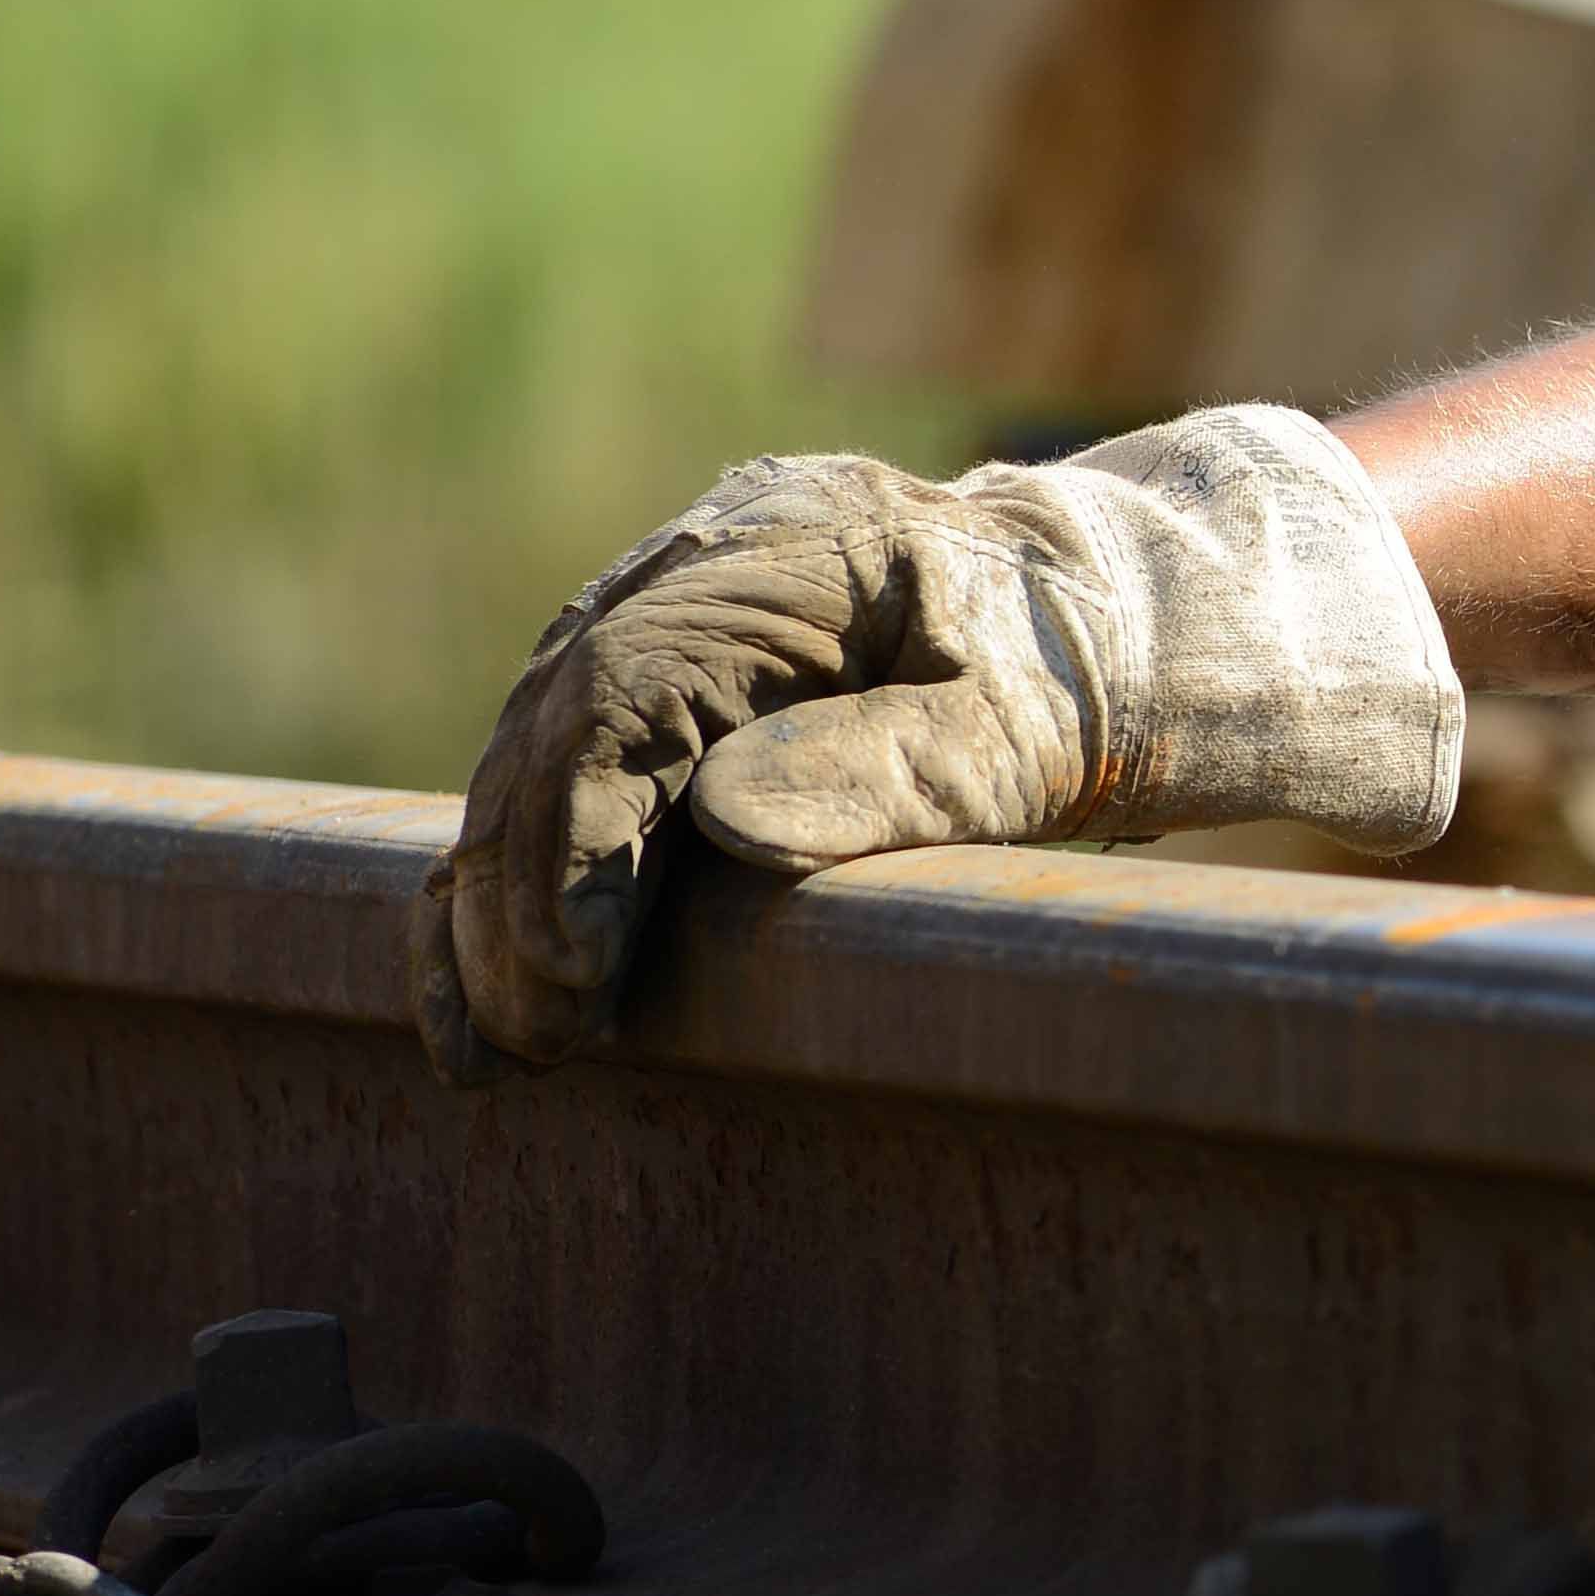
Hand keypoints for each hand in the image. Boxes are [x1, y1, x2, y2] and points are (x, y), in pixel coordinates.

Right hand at [410, 405, 1463, 1077]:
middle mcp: (706, 559)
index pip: (631, 690)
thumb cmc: (1077, 684)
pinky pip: (561, 766)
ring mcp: (670, 603)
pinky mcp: (663, 670)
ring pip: (537, 749)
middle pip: (559, 723)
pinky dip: (518, 874)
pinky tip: (481, 984)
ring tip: (487, 1045)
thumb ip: (895, 767)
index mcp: (796, 550)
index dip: (578, 841)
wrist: (1113, 626)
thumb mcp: (1020, 732)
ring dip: (493, 896)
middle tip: (522, 1043)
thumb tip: (729, 819)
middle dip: (520, 891)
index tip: (573, 980)